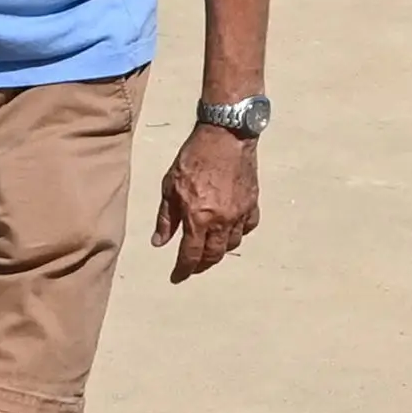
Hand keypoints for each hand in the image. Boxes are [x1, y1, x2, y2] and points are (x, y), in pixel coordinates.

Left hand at [151, 123, 260, 280]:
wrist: (226, 134)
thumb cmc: (194, 156)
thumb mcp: (170, 186)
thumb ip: (165, 218)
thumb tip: (159, 242)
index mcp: (198, 218)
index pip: (190, 256)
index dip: (183, 270)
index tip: (177, 277)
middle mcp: (221, 221)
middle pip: (213, 255)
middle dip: (202, 265)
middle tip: (193, 266)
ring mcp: (239, 212)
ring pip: (232, 244)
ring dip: (220, 250)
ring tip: (210, 247)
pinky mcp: (252, 202)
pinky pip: (248, 226)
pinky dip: (239, 232)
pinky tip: (231, 229)